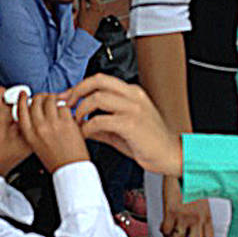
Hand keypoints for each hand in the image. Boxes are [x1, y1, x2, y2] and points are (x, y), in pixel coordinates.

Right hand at [15, 92, 88, 172]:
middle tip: (46, 98)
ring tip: (58, 103)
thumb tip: (36, 113)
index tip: (24, 95)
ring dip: (54, 99)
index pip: (20, 110)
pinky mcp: (66, 122)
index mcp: (29, 134)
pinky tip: (67, 113)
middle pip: (35, 101)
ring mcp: (53, 124)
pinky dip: (66, 107)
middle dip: (41, 97)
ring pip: (50, 100)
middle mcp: (39, 128)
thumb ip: (34, 129)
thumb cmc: (56, 161)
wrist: (70, 169)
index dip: (22, 99)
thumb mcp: (36, 145)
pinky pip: (64, 106)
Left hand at [61, 74, 184, 176]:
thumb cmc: (151, 144)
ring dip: (81, 109)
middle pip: (97, 81)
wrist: (170, 155)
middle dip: (77, 91)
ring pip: (97, 97)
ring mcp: (133, 109)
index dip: (80, 87)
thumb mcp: (124, 130)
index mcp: (132, 94)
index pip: (101, 80)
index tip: (68, 98)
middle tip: (67, 104)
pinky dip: (88, 126)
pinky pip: (101, 120)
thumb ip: (102, 126)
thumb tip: (83, 125)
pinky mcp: (131, 124)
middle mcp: (133, 96)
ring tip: (77, 121)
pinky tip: (86, 133)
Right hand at [75, 0, 104, 34]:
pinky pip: (99, 7)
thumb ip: (82, 1)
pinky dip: (95, 4)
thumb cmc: (83, 23)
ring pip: (98, 2)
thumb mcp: (81, 10)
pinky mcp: (100, 16)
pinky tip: (90, 5)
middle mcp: (100, 8)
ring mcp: (101, 12)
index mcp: (95, 6)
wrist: (87, 34)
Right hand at [161, 176, 213, 236]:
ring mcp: (184, 216)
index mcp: (206, 216)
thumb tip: (193, 232)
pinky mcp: (171, 212)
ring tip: (170, 236)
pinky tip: (164, 227)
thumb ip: (200, 217)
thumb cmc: (191, 183)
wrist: (181, 170)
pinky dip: (163, 232)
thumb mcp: (201, 202)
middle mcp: (196, 218)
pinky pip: (166, 231)